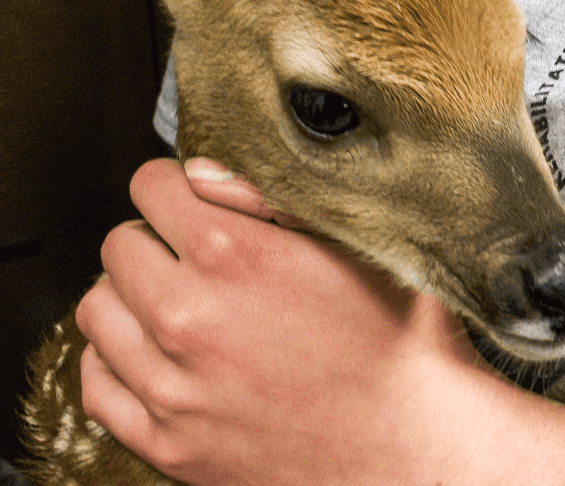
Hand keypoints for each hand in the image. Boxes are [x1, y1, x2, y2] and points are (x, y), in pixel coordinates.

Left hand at [75, 158, 564, 485]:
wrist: (414, 444)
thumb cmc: (400, 342)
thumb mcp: (358, 243)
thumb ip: (271, 197)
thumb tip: (202, 174)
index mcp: (236, 254)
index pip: (151, 186)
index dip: (175, 183)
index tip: (190, 197)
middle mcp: (187, 316)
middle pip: (119, 245)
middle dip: (154, 237)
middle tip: (192, 251)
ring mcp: (171, 385)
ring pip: (97, 310)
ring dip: (130, 294)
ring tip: (174, 298)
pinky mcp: (168, 441)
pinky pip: (97, 384)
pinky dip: (116, 359)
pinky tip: (153, 351)